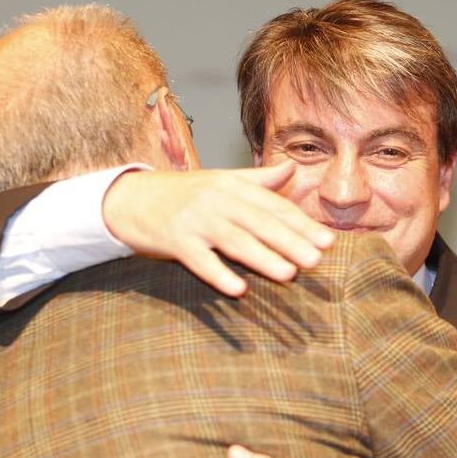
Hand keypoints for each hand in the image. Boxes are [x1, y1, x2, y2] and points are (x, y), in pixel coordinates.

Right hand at [103, 165, 334, 296]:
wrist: (129, 198)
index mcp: (231, 184)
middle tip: (317, 260)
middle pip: (259, 222)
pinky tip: (237, 289)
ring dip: (263, 257)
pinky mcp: (173, 239)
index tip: (327, 241)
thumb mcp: (220, 181)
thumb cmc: (183, 193)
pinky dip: (218, 274)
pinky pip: (198, 260)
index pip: (273, 205)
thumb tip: (292, 168)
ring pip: (234, 240)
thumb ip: (258, 180)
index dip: (301, 223)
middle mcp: (216, 199)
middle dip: (290, 241)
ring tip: (289, 273)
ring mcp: (194, 219)